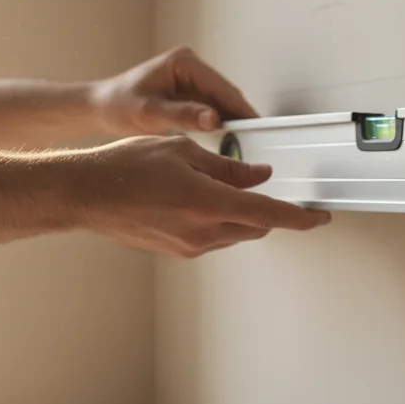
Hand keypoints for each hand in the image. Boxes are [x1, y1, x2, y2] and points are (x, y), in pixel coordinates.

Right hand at [69, 135, 330, 258]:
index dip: (301, 218)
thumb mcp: (183, 151)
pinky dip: (216, 221)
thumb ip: (228, 167)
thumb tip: (259, 176)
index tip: (319, 217)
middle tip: (259, 185)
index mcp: (208, 203)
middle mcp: (202, 232)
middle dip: (264, 208)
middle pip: (256, 225)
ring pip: (234, 233)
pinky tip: (193, 200)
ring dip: (238, 214)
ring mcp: (189, 246)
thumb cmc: (126, 167)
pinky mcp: (177, 252)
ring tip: (210, 185)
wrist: (85, 194)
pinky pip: (212, 238)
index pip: (270, 215)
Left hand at [90, 46, 258, 136]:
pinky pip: (212, 110)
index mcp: (184, 63)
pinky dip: (220, 125)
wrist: (101, 108)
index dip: (240, 108)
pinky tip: (227, 142)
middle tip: (257, 140)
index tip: (256, 126)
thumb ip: (182, 115)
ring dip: (232, 122)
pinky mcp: (190, 94)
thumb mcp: (149, 113)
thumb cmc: (118, 105)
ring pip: (222, 103)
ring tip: (245, 144)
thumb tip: (214, 119)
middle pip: (226, 94)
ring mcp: (192, 80)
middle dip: (240, 116)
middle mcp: (191, 67)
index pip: (221, 87)